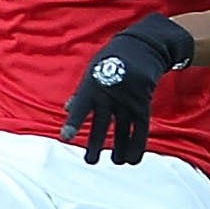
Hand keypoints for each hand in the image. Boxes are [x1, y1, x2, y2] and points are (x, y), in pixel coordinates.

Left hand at [59, 13, 194, 164]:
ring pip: (122, 129)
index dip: (74, 122)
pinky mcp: (143, 103)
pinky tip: (133, 159)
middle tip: (90, 161)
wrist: (141, 46)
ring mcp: (127, 99)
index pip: (81, 106)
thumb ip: (81, 93)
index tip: (66, 138)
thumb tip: (66, 110)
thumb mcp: (92, 71)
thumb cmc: (111, 60)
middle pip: (101, 123)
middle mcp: (109, 94)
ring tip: (116, 162)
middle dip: (95, 143)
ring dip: (119, 148)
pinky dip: (138, 144)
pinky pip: (141, 128)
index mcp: (92, 85)